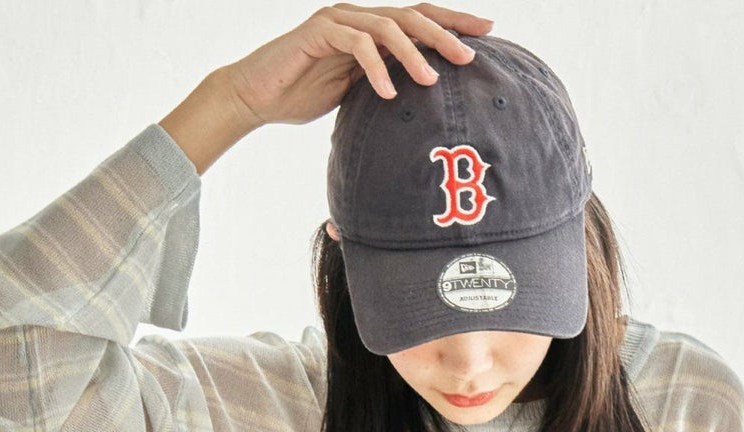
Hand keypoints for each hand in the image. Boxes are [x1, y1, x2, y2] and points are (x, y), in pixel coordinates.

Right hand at [224, 4, 494, 128]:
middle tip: (469, 56)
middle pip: (410, 15)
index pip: (418, 18)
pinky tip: (389, 93)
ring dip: (413, 54)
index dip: (452, 22)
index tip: (488, 32)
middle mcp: (357, 17)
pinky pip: (356, 45)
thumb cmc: (303, 96)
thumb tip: (422, 103)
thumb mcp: (355, 95)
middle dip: (443, 34)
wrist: (256, 96)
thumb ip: (384, 85)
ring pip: (387, 26)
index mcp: (370, 29)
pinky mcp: (318, 32)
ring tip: (431, 81)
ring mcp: (337, 20)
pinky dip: (376, 69)